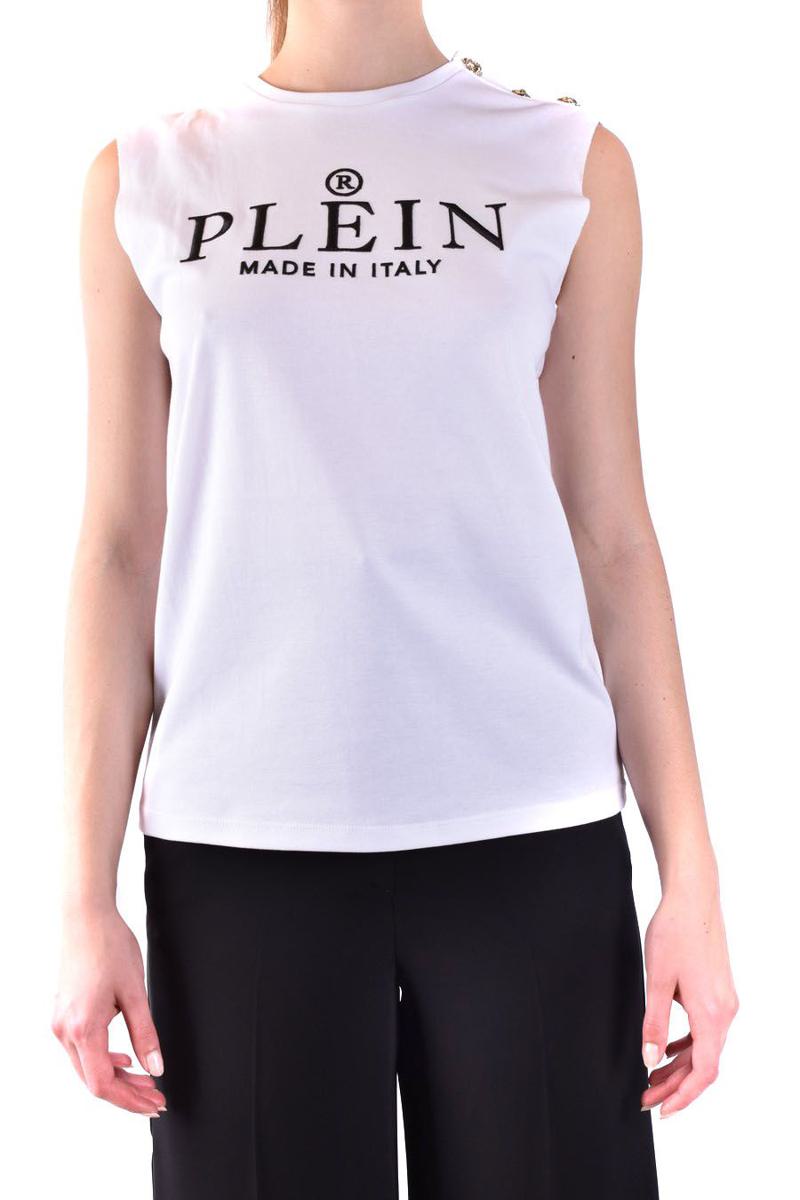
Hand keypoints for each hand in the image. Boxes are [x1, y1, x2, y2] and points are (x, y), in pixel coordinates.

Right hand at [52, 907, 165, 1115]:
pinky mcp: (63, 1015)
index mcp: (83, 1029)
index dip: (129, 1100)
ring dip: (117, 1077)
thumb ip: (145, 1033)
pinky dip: (103, 1059)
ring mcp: (60, 1024)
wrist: (85, 917)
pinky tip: (124, 1058)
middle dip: (126, 1093)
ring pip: (87, 1066)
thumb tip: (155, 1068)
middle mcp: (65, 1031)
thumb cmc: (109, 947)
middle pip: (94, 1080)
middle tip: (156, 1097)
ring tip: (146, 1081)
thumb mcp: (135, 992)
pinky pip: (81, 1049)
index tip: (153, 1104)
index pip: (103, 1084)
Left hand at [640, 882, 737, 1117]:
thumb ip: (654, 1022)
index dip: (683, 1096)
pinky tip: (667, 1048)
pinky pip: (705, 1030)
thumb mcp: (657, 979)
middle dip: (675, 1086)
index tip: (662, 1110)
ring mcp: (724, 1001)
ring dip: (680, 1066)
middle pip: (704, 1064)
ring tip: (651, 1078)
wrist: (693, 897)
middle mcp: (725, 1012)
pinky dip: (687, 1045)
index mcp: (712, 1014)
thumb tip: (650, 1059)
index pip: (704, 1072)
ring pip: (705, 1047)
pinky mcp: (718, 990)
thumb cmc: (675, 931)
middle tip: (645, 1098)